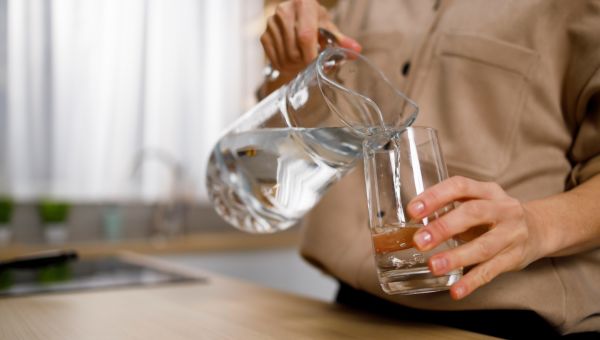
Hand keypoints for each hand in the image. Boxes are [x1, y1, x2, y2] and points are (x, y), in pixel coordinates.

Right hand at [260, 0, 360, 79]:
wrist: (296, 13)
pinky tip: (293, 63)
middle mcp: (283, 11)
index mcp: (303, 4)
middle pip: (294, 51)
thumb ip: (340, 40)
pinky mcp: (264, 36)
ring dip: (296, 68)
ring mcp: (271, 24)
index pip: (305, 36)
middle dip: (305, 64)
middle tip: (313, 65)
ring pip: (284, 58)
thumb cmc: (314, 20)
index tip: (318, 67)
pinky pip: (275, 61)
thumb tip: (355, 50)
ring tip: (304, 63)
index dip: (311, 56)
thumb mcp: (328, 26)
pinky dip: (286, 67)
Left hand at [407, 176, 545, 299]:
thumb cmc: (496, 215)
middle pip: (473, 214)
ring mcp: (511, 234)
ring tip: (433, 266)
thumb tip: (411, 226)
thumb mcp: (478, 202)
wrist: (541, 228)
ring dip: (456, 257)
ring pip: (483, 246)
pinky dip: (472, 282)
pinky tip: (456, 290)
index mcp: (487, 191)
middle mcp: (502, 209)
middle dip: (444, 227)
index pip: (460, 187)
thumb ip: (450, 209)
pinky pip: (491, 271)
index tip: (413, 210)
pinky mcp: (515, 258)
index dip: (435, 196)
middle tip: (419, 241)